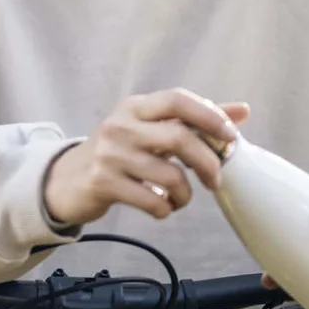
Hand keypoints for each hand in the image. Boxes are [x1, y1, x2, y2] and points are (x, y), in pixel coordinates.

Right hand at [43, 89, 249, 224]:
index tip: (230, 136)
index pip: (177, 100)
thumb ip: (194, 119)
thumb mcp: (149, 129)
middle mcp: (121, 125)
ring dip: (186, 194)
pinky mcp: (103, 183)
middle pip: (179, 138)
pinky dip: (166, 209)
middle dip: (207, 162)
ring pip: (169, 175)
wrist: (66, 180)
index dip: (209, 115)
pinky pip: (151, 200)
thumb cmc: (119, 153)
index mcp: (136, 107)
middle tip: (216, 179)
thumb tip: (242, 110)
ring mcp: (110, 154)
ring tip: (181, 198)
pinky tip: (162, 206)